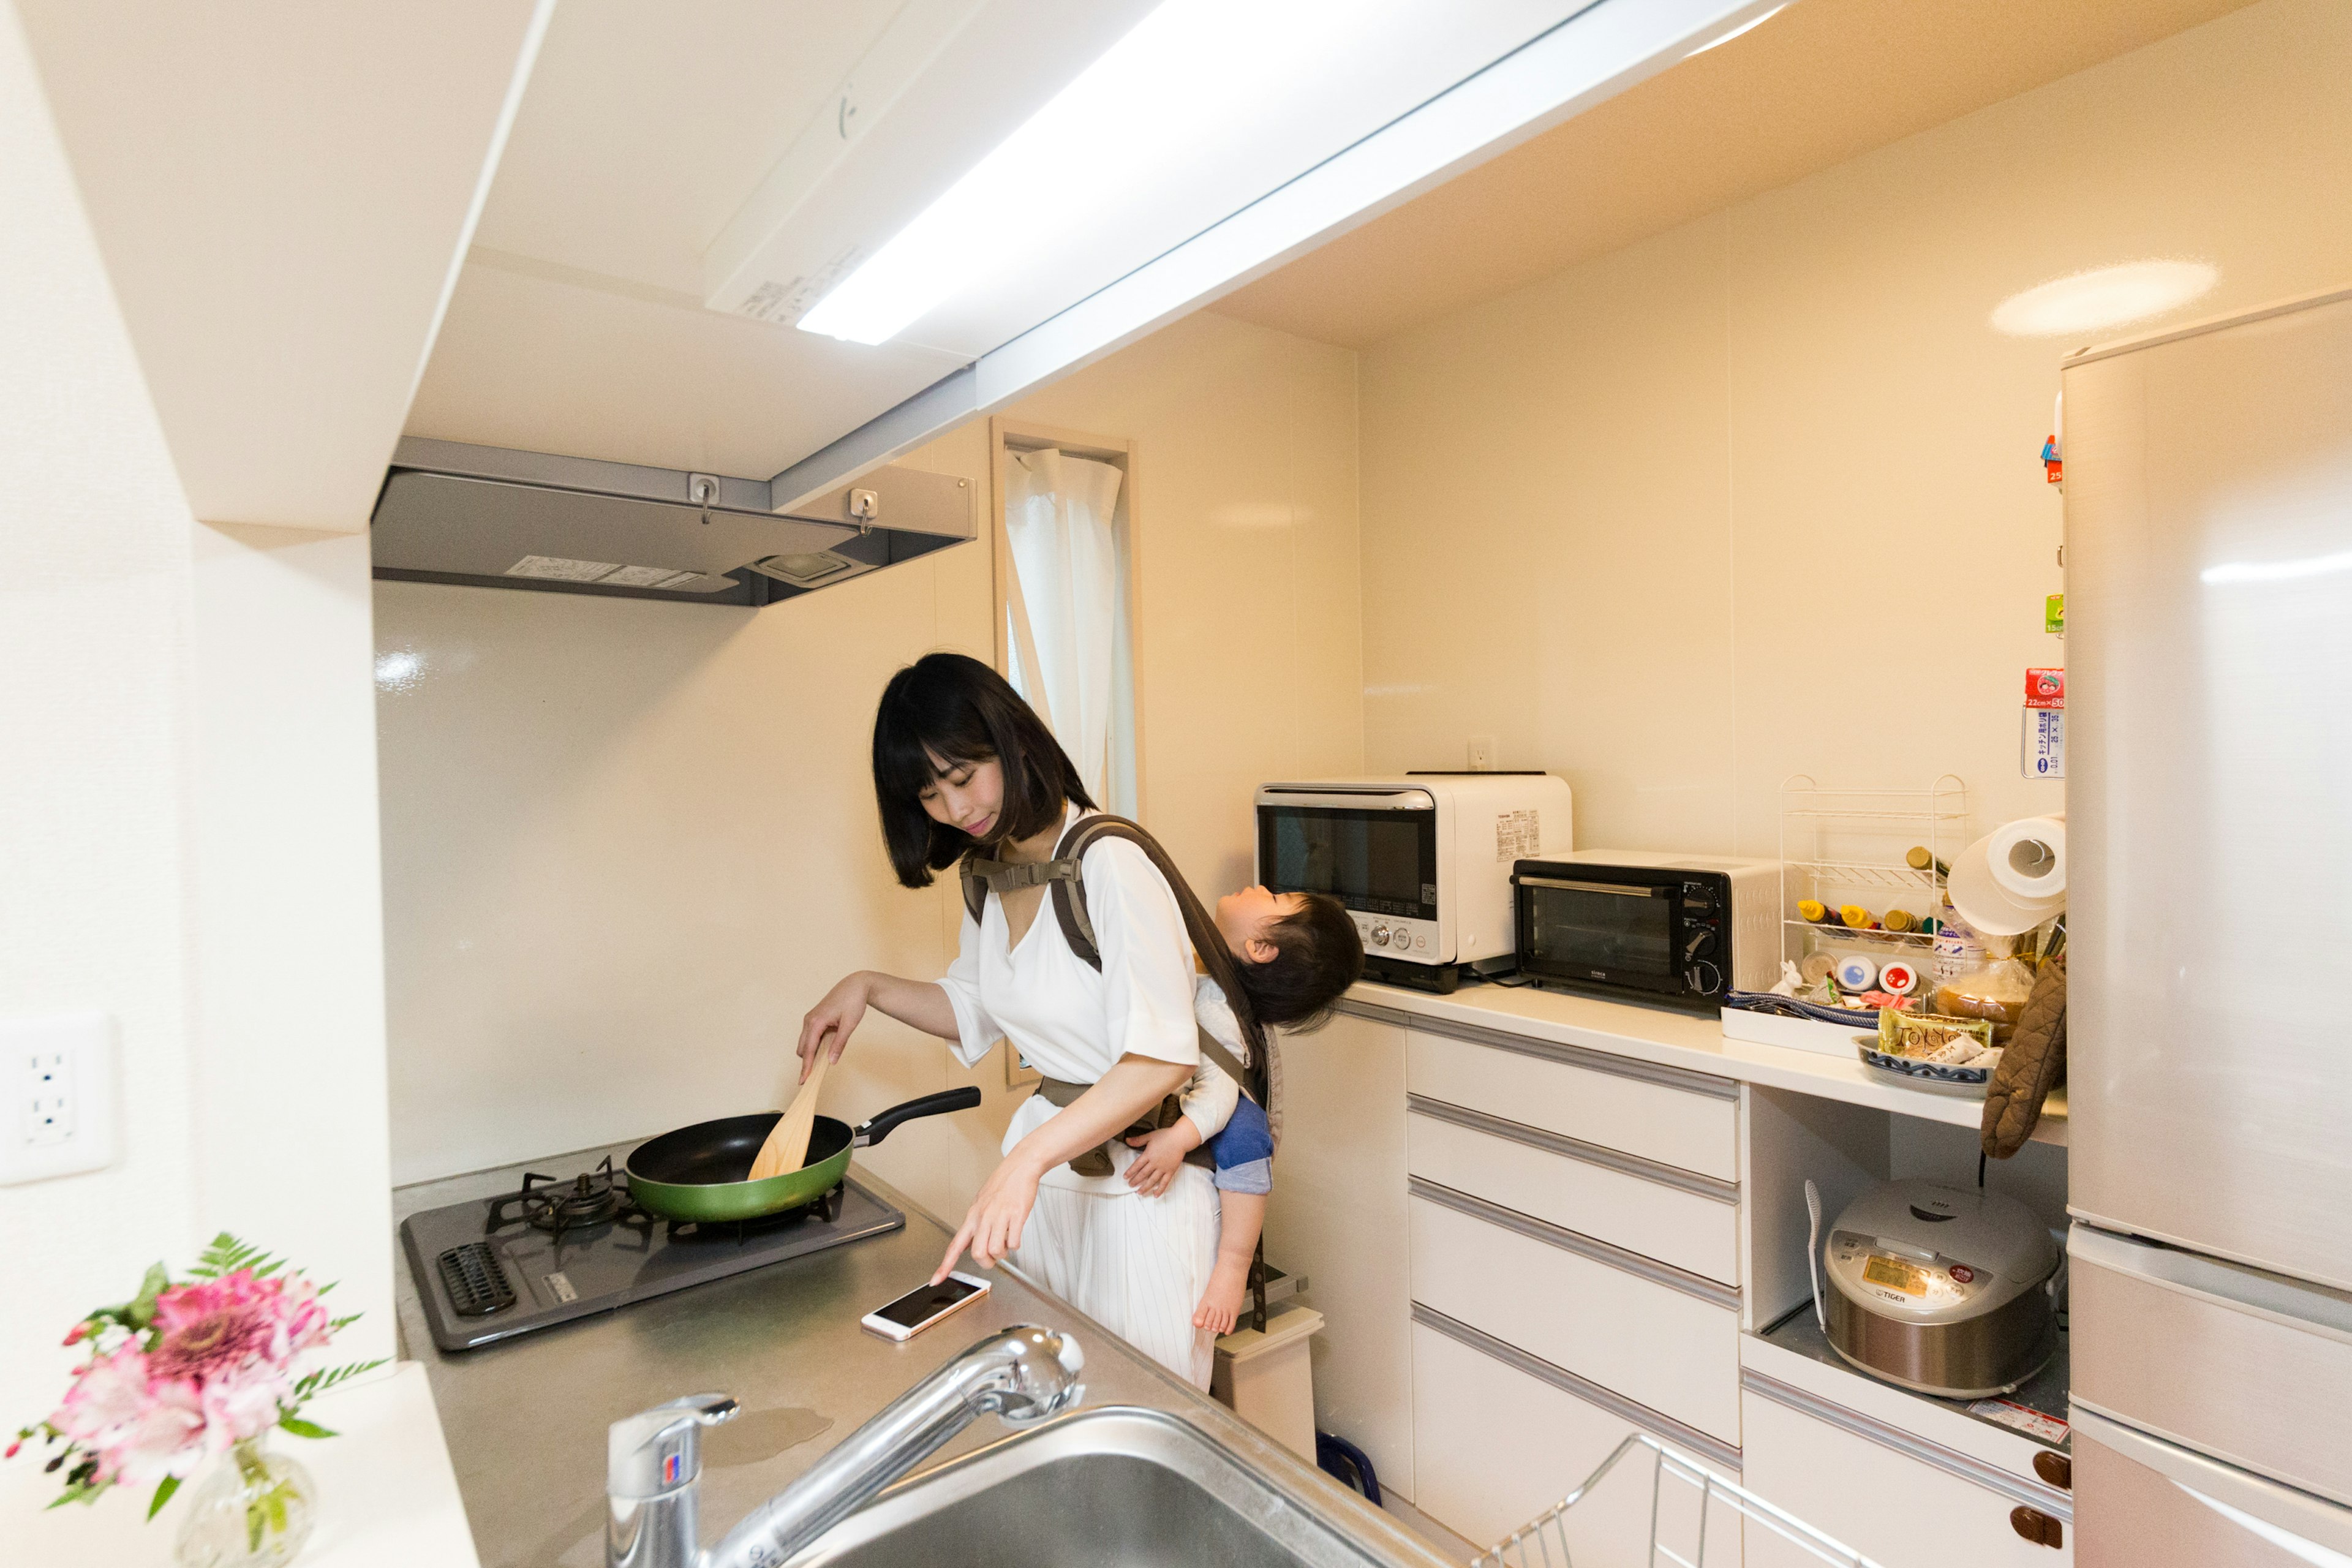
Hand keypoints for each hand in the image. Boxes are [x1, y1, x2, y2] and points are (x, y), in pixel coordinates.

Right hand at [797, 973, 869, 1081]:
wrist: (855, 986)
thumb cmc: (853, 1002)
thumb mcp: (849, 1025)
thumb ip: (839, 1044)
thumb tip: (831, 1061)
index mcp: (816, 1022)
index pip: (808, 1050)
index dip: (806, 1067)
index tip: (803, 1080)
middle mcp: (809, 1020)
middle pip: (802, 1048)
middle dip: (806, 1063)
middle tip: (812, 1077)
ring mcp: (810, 1019)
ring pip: (804, 1043)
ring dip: (810, 1054)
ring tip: (819, 1066)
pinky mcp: (814, 1018)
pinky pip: (809, 1037)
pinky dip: (813, 1046)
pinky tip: (823, 1052)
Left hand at [935, 1152, 1043, 1281]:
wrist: (1019, 1166)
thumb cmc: (1002, 1184)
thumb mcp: (981, 1202)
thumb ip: (976, 1223)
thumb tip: (973, 1242)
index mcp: (972, 1216)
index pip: (954, 1245)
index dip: (944, 1265)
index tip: (936, 1280)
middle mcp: (983, 1217)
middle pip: (978, 1253)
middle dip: (987, 1262)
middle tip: (993, 1258)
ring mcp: (1000, 1216)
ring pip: (996, 1250)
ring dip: (1003, 1253)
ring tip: (1006, 1241)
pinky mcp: (1016, 1215)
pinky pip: (1014, 1242)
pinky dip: (1016, 1244)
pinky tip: (1015, 1233)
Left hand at [1122, 1128, 1187, 1197]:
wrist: (1181, 1138)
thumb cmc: (1166, 1135)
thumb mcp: (1150, 1136)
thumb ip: (1138, 1140)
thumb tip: (1126, 1140)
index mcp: (1148, 1154)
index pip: (1137, 1165)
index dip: (1130, 1172)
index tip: (1125, 1177)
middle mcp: (1154, 1163)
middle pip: (1143, 1174)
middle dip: (1135, 1181)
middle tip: (1130, 1185)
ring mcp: (1163, 1168)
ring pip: (1152, 1180)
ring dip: (1145, 1187)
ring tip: (1139, 1193)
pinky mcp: (1170, 1171)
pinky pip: (1164, 1182)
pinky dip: (1160, 1189)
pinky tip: (1155, 1195)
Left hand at [1193, 1254, 1250, 1335]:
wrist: (1232, 1268)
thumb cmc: (1220, 1275)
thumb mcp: (1208, 1290)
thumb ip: (1203, 1306)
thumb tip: (1197, 1320)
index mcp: (1206, 1301)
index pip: (1199, 1319)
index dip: (1199, 1323)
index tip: (1200, 1323)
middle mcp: (1215, 1307)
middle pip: (1209, 1325)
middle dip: (1209, 1326)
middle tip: (1210, 1323)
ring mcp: (1226, 1309)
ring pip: (1220, 1326)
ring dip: (1217, 1328)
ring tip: (1217, 1325)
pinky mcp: (1235, 1309)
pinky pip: (1231, 1324)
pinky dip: (1227, 1329)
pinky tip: (1225, 1329)